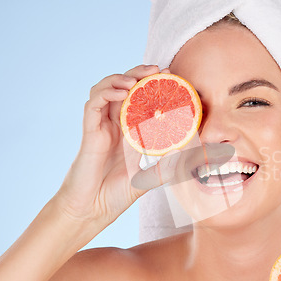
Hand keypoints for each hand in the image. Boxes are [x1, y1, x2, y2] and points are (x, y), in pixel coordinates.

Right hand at [55, 65, 178, 230]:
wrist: (91, 212)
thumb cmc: (114, 196)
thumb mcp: (148, 180)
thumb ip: (166, 169)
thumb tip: (190, 161)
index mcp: (128, 133)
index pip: (139, 101)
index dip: (152, 86)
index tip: (171, 77)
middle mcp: (113, 126)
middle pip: (123, 89)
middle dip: (139, 74)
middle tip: (157, 69)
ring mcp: (100, 127)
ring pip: (105, 90)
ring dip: (121, 78)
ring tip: (138, 78)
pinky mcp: (89, 132)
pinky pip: (93, 104)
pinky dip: (106, 92)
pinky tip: (122, 91)